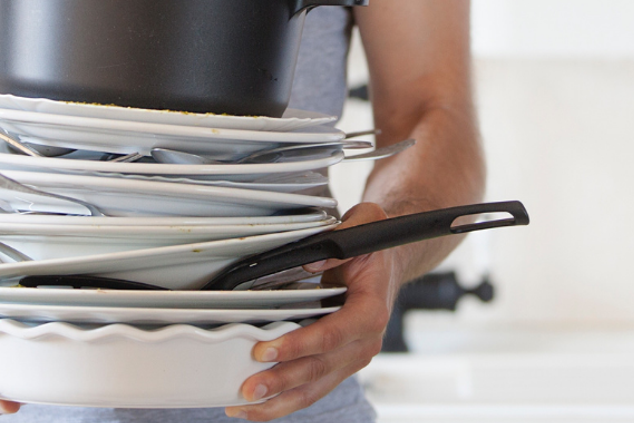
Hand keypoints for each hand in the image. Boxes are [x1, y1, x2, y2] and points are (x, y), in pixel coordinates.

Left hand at [226, 203, 399, 420]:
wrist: (389, 266)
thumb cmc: (373, 251)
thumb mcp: (363, 228)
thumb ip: (337, 242)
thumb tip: (308, 257)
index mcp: (371, 311)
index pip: (332, 335)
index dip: (298, 345)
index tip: (265, 350)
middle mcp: (364, 342)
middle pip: (319, 369)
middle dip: (281, 380)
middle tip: (248, 386)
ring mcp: (352, 358)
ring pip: (314, 388)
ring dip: (279, 400)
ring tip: (244, 405)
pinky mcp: (339, 366)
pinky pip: (312, 389)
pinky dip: (284, 400)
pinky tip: (257, 406)